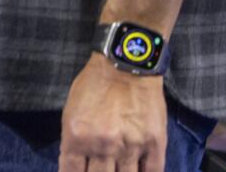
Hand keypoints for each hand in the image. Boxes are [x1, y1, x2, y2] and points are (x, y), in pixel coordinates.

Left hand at [59, 53, 166, 171]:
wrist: (125, 65)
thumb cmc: (93, 84)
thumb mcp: (71, 110)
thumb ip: (73, 141)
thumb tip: (77, 165)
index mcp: (77, 136)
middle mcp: (102, 146)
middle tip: (100, 171)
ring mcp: (130, 147)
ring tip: (117, 171)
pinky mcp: (154, 145)